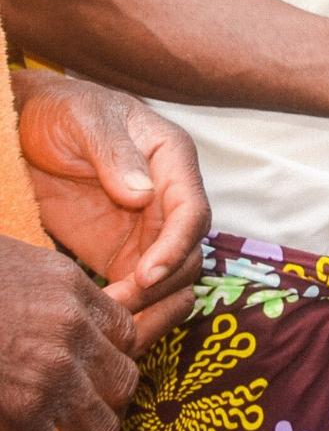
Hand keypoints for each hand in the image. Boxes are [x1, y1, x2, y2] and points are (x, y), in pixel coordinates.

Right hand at [0, 234, 138, 430]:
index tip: (102, 367)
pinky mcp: (18, 411)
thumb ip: (77, 300)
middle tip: (95, 405)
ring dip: (90, 428)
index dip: (117, 356)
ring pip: (100, 423)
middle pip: (123, 382)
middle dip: (112, 398)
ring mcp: (46, 378)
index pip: (128, 338)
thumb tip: (94, 325)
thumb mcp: (42, 274)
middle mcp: (71, 338)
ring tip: (74, 428)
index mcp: (78, 300)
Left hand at [12, 74, 206, 346]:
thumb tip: (145, 194)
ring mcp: (145, 226)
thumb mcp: (87, 121)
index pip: (193, 210)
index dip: (176, 247)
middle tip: (115, 309)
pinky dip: (130, 307)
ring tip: (106, 319)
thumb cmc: (64, 110)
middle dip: (161, 286)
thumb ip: (115, 153)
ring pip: (172, 276)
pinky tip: (100, 315)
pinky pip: (140, 286)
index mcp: (171, 159)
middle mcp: (168, 195)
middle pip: (190, 252)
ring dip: (149, 303)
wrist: (33, 124)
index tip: (144, 277)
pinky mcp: (119, 250)